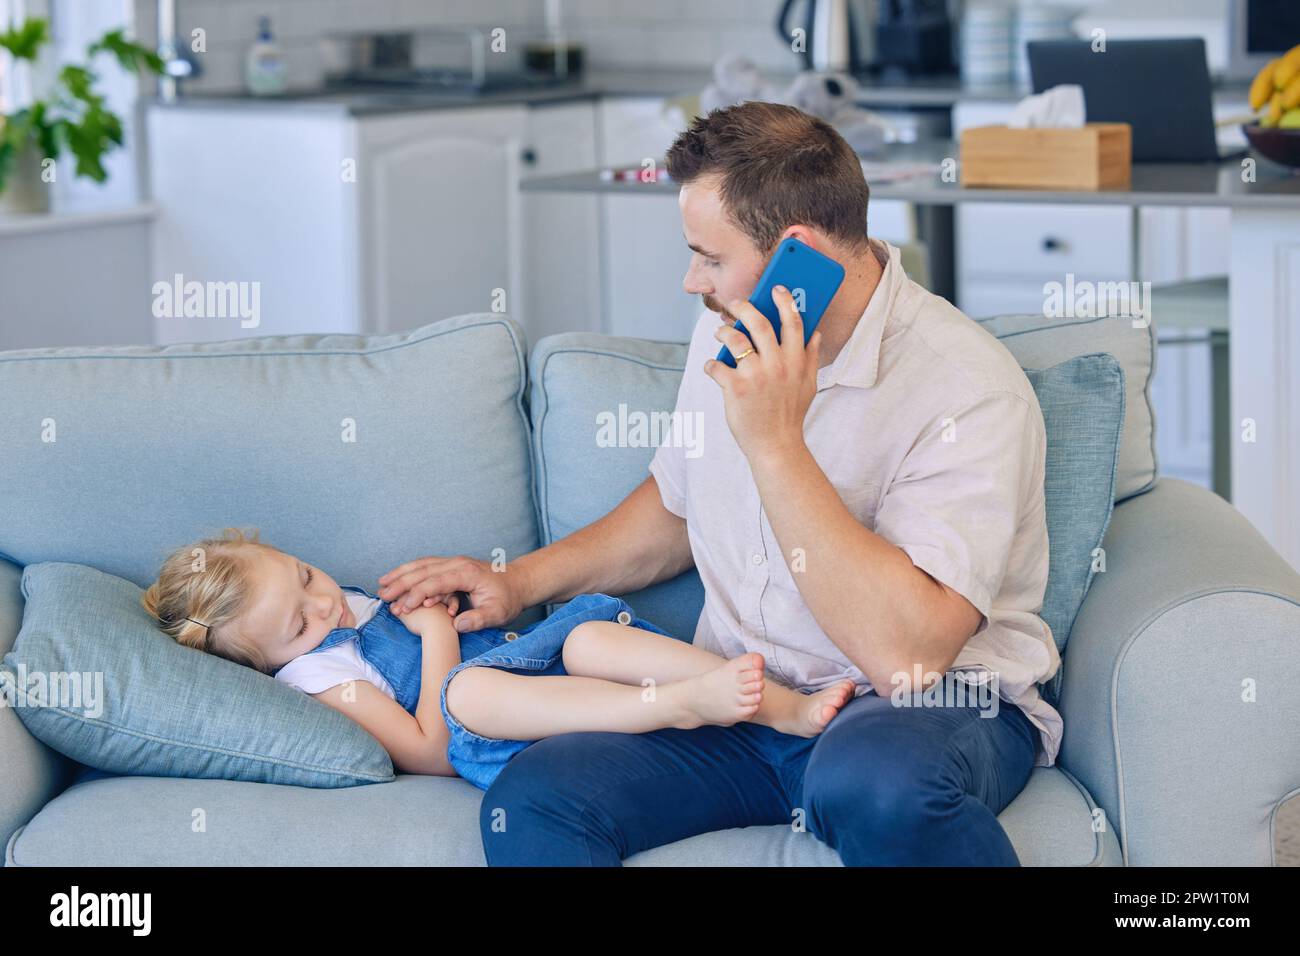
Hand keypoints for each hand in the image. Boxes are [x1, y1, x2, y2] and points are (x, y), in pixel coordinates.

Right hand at [377, 555, 525, 631]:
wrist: (518, 583)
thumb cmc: (508, 599)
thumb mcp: (498, 614)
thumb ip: (478, 619)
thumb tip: (456, 625)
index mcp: (467, 574)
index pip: (436, 582)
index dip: (417, 594)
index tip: (402, 608)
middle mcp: (458, 564)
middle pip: (424, 570)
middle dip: (402, 583)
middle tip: (383, 596)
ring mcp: (454, 562)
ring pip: (422, 564)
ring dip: (401, 573)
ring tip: (382, 584)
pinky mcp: (452, 565)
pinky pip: (426, 565)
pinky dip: (410, 570)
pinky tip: (397, 577)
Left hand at [705, 285, 820, 463]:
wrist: (776, 446)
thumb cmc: (790, 415)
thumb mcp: (808, 385)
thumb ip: (810, 357)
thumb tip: (816, 333)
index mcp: (796, 362)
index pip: (793, 322)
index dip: (785, 301)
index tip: (776, 289)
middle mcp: (777, 365)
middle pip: (759, 323)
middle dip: (745, 307)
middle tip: (736, 303)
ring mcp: (755, 376)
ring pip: (734, 340)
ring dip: (724, 332)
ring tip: (720, 333)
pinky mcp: (736, 388)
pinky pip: (716, 366)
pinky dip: (711, 364)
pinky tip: (712, 367)